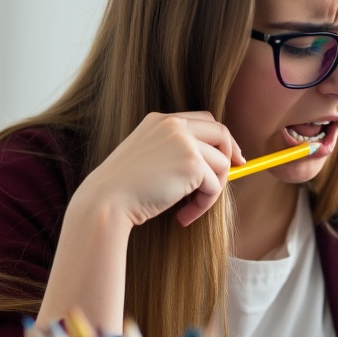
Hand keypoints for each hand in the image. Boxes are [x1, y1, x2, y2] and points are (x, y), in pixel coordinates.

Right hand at [79, 111, 244, 228]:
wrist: (106, 202)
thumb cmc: (123, 189)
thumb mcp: (147, 157)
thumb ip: (174, 151)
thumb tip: (213, 162)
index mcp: (160, 120)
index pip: (204, 120)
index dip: (222, 139)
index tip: (232, 157)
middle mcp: (174, 125)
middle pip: (221, 133)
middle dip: (230, 157)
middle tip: (228, 180)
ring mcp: (184, 142)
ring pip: (222, 164)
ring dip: (212, 191)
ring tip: (189, 209)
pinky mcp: (192, 164)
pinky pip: (215, 187)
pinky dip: (204, 205)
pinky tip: (183, 216)